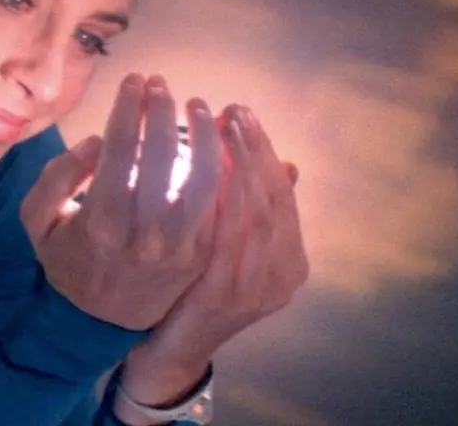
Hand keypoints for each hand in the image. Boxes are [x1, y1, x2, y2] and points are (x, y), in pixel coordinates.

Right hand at [20, 73, 225, 330]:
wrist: (96, 321)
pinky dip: (223, 169)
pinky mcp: (199, 256)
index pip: (121, 147)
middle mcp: (142, 233)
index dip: (129, 106)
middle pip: (164, 155)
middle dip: (163, 110)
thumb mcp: (38, 219)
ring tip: (199, 108)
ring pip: (203, 178)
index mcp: (99, 219)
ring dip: (206, 135)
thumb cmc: (66, 260)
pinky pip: (217, 206)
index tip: (134, 79)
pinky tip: (219, 143)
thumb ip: (58, 175)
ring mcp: (176, 248)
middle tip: (161, 84)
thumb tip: (98, 142)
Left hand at [120, 105, 309, 403]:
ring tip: (215, 126)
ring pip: (255, 213)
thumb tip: (288, 164)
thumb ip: (253, 210)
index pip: (281, 192)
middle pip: (272, 197)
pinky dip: (219, 202)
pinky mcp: (224, 296)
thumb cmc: (194, 289)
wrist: (168, 348)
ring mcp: (256, 288)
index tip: (241, 112)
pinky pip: (226, 239)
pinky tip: (201, 168)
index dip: (263, 149)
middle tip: (230, 109)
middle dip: (252, 148)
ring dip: (236, 164)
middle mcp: (283, 274)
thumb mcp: (229, 247)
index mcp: (289, 259)